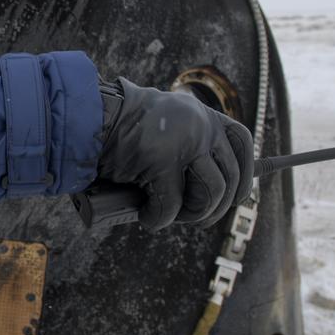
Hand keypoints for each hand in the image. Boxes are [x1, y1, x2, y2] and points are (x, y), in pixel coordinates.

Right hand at [96, 78, 253, 230]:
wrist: (88, 117)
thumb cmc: (121, 130)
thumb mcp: (166, 127)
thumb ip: (189, 145)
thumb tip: (213, 191)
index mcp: (203, 115)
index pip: (243, 143)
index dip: (246, 174)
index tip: (236, 196)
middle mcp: (201, 125)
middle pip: (231, 177)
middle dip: (215, 207)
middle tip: (195, 217)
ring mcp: (184, 142)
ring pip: (209, 194)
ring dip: (191, 214)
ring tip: (169, 214)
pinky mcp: (161, 161)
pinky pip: (171, 206)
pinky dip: (158, 219)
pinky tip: (145, 216)